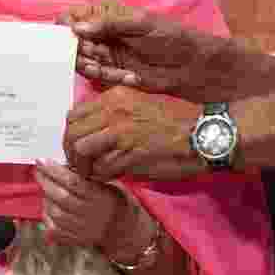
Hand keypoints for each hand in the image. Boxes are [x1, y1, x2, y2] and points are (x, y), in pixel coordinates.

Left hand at [33, 161, 126, 249]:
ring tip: (46, 188)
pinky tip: (49, 206)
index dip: (54, 170)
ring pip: (55, 213)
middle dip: (45, 181)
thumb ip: (87, 175)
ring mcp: (83, 230)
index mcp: (101, 197)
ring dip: (46, 197)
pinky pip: (54, 230)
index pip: (73, 182)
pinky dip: (47, 216)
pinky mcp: (76, 240)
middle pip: (61, 197)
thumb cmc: (113, 200)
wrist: (124, 229)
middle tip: (38, 171)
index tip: (42, 160)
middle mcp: (92, 214)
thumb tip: (60, 163)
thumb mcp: (107, 183)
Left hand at [64, 85, 199, 181]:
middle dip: (71, 151)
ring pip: (81, 150)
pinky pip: (101, 168)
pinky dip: (100, 176)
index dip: (72, 134)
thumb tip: (94, 128)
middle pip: (73, 132)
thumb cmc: (177, 120)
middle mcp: (113, 111)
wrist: (203, 133)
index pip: (74, 114)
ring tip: (91, 173)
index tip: (77, 146)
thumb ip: (116, 112)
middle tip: (79, 163)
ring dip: (83, 165)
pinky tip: (107, 177)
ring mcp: (120, 133)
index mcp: (115, 96)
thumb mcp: (141, 103)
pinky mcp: (130, 155)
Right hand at [65, 0, 226, 100]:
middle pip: (71, 42)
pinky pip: (99, 77)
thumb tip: (76, 28)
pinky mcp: (113, 73)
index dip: (65, 28)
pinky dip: (110, 78)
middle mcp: (101, 33)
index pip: (72, 16)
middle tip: (94, 58)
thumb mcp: (141, 25)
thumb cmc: (172, 38)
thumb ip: (109, 25)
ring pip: (81, 61)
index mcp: (106, 14)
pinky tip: (132, 77)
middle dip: (78, 52)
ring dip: (93, 67)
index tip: (71, 39)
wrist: (194, 67)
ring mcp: (106, 53)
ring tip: (111, 71)